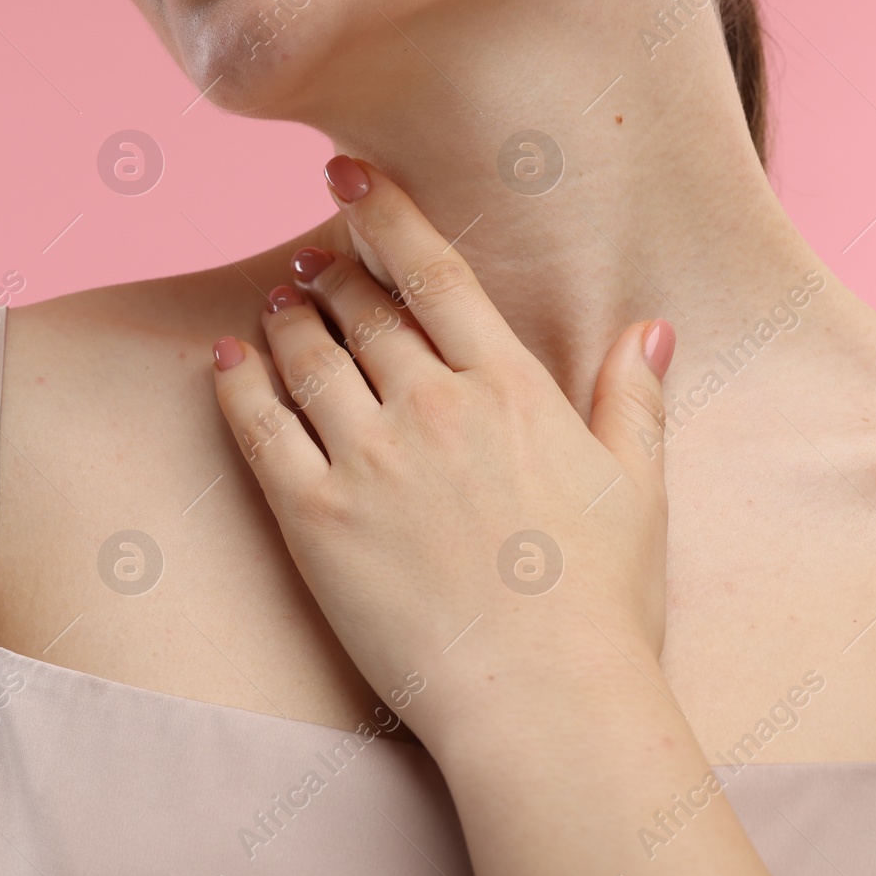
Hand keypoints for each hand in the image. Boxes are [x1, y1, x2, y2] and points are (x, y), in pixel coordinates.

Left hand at [211, 156, 676, 746]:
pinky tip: (224, 360)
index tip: (346, 176)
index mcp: (508, 387)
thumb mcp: (639, 488)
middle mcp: (431, 405)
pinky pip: (260, 430)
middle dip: (332, 273)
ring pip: (307, 358)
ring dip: (285, 319)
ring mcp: (366, 459)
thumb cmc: (600, 602)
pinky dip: (237, 386)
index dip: (384, 214)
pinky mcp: (314, 518)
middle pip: (362, 310)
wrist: (542, 700)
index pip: (433, 272)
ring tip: (275, 302)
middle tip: (312, 258)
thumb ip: (635, 399)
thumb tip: (651, 329)